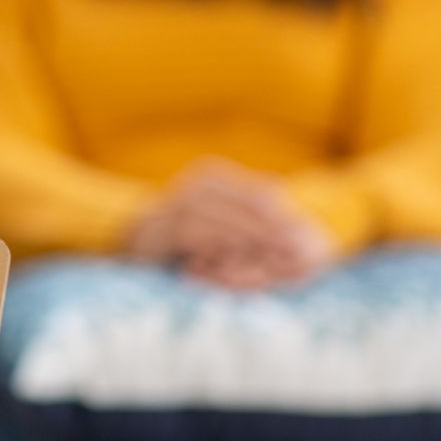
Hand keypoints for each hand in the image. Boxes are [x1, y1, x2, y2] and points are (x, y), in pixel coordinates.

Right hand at [125, 159, 334, 289]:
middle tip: (302, 255)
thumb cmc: (181, 229)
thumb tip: (290, 211)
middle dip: (279, 234)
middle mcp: (200, 182)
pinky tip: (246, 266)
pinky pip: (208, 239)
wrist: (131, 235)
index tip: (309, 240)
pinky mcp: (171, 224)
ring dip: (259, 245)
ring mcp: (183, 200)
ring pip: (233, 224)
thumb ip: (245, 210)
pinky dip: (229, 253)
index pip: (262, 195)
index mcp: (215, 175)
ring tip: (282, 263)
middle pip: (252, 208)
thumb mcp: (215, 212)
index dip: (286, 218)